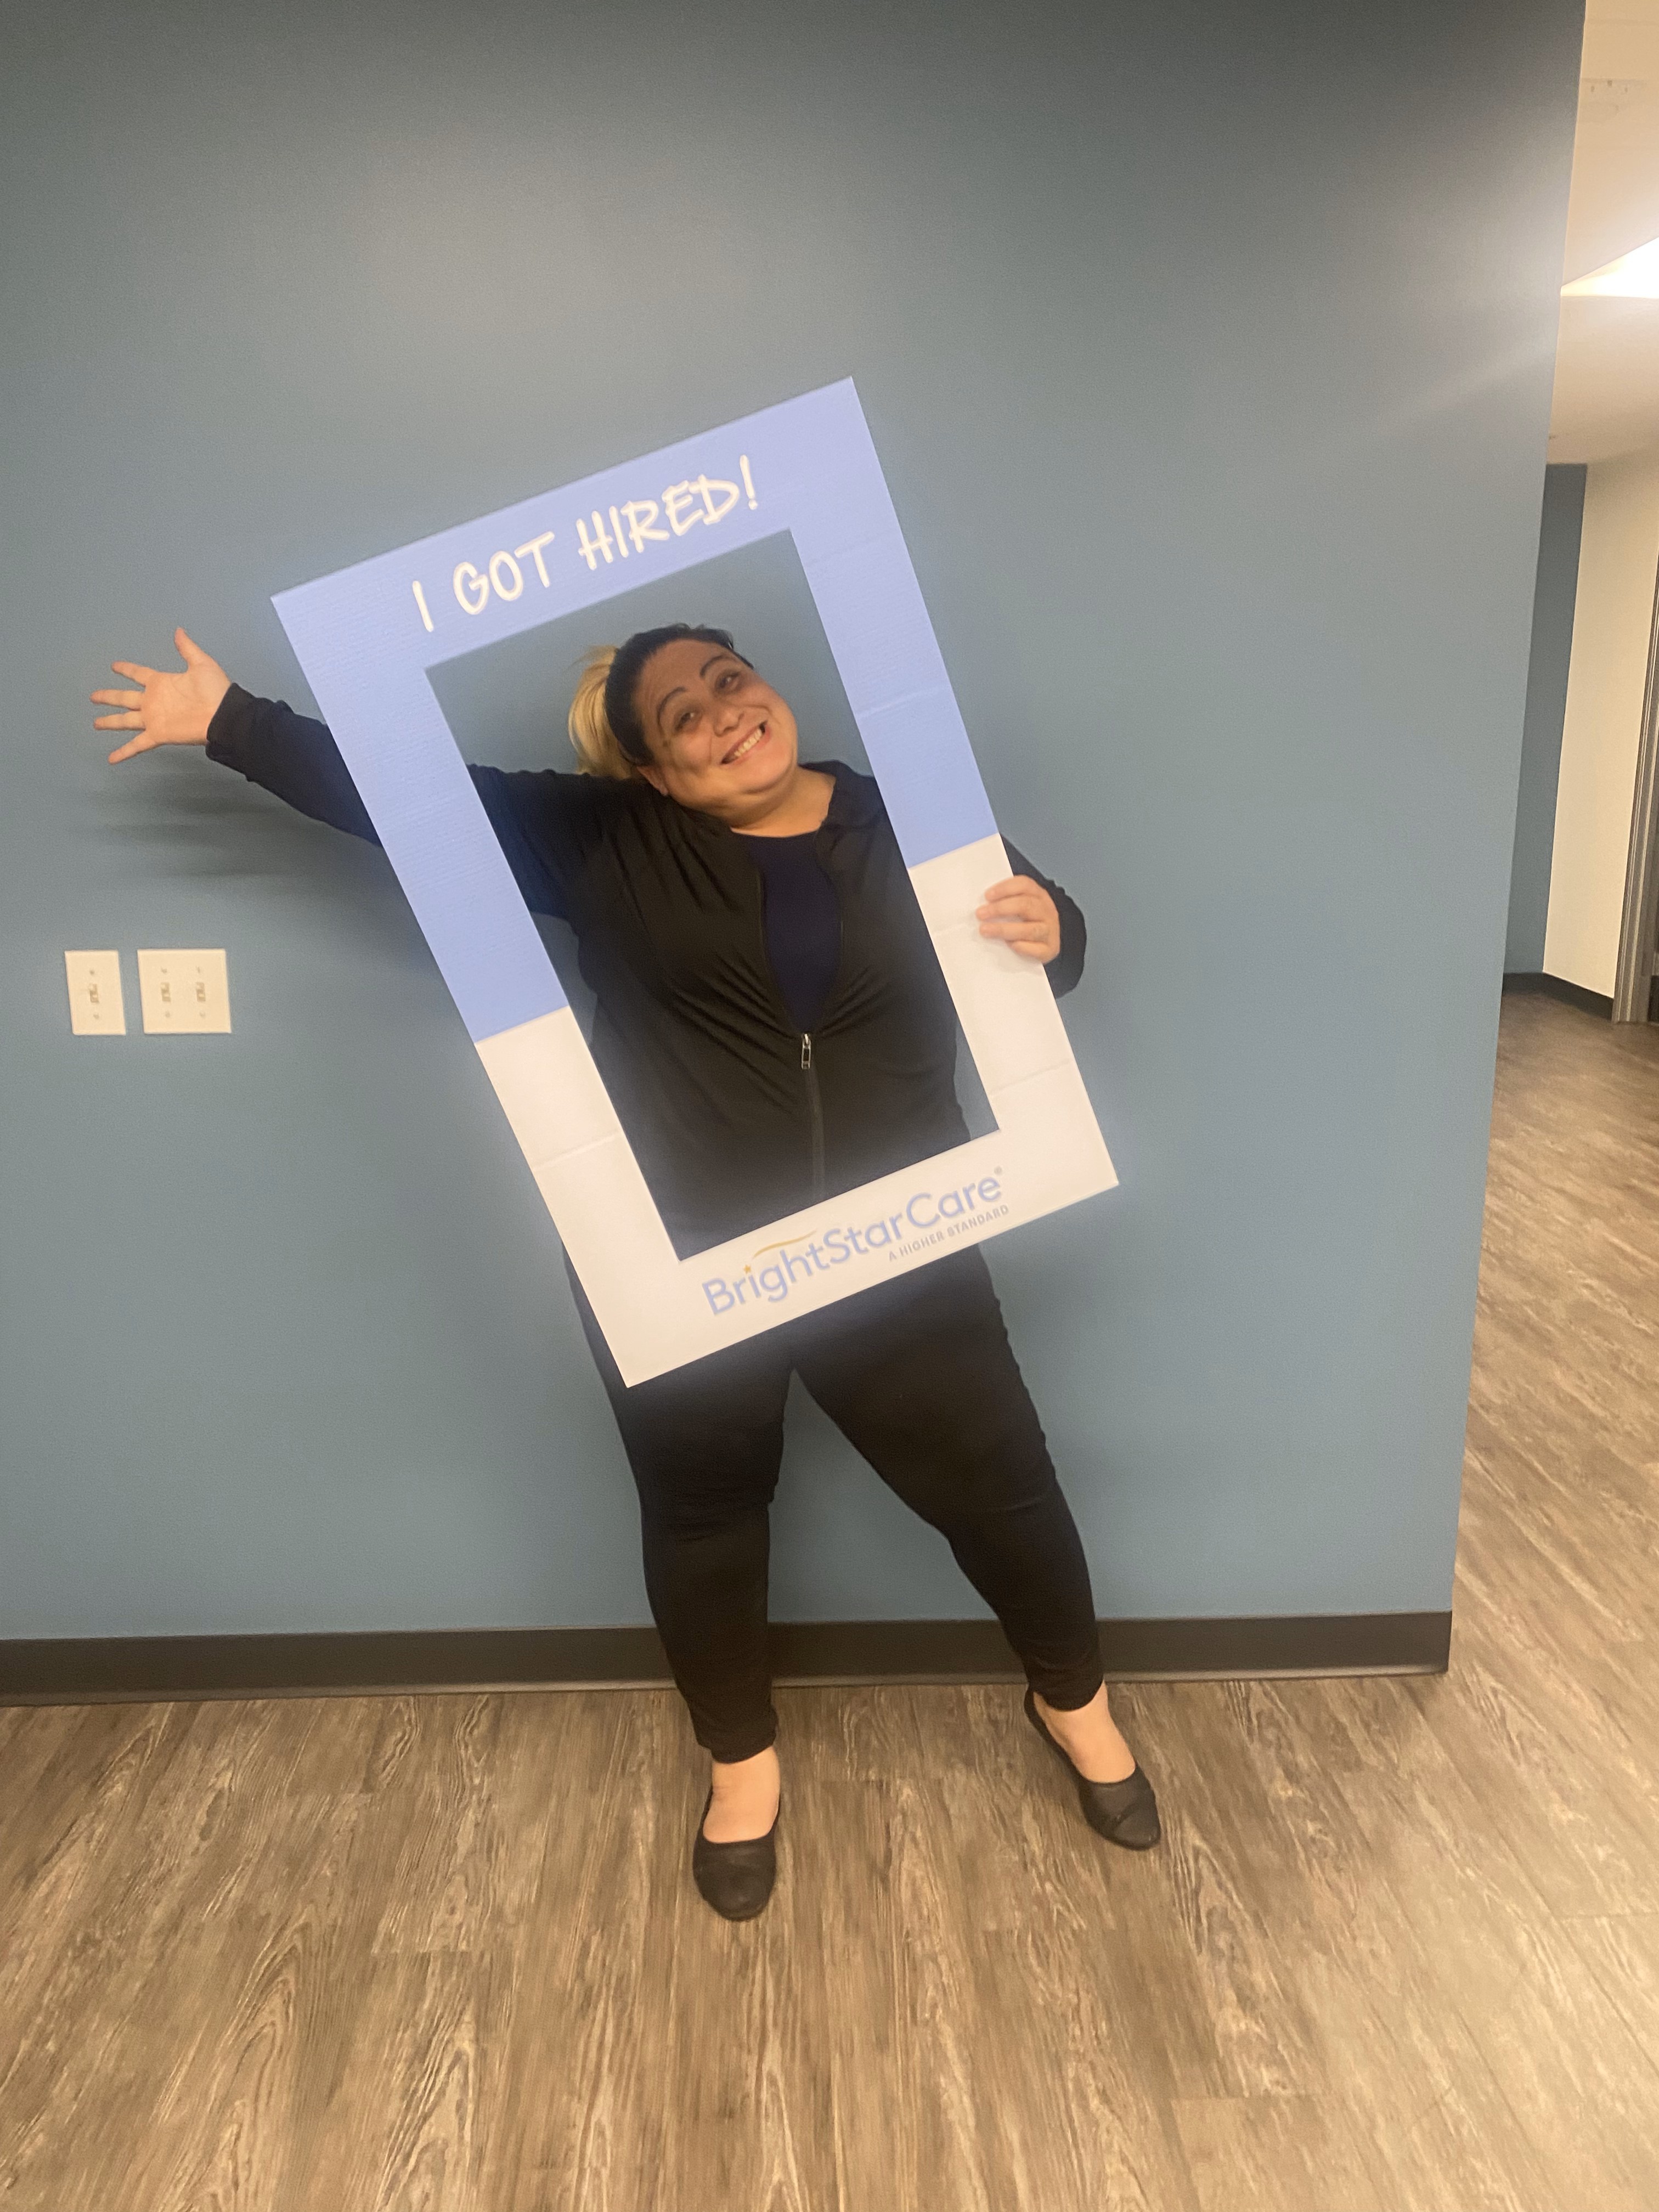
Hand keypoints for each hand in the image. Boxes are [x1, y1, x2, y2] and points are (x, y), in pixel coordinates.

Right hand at [93, 629, 230, 762]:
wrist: (224, 715)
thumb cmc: (215, 690)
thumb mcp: (201, 664)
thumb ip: (187, 648)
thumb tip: (178, 630)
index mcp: (161, 683)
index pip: (138, 674)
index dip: (126, 669)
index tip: (114, 666)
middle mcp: (153, 701)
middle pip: (124, 698)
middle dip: (109, 697)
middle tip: (93, 696)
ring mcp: (153, 718)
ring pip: (125, 720)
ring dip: (110, 722)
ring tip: (95, 723)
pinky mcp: (158, 734)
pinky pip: (137, 744)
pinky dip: (124, 752)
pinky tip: (111, 759)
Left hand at [977, 874, 1060, 962]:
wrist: (1047, 944)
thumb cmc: (1027, 923)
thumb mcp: (1020, 907)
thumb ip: (1005, 903)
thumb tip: (982, 906)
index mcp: (1039, 895)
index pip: (1024, 885)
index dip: (1005, 888)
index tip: (987, 896)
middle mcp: (1047, 911)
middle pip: (1025, 905)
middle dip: (1000, 909)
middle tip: (981, 914)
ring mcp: (1050, 931)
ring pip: (1029, 929)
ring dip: (1004, 929)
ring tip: (985, 930)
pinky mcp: (1050, 949)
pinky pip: (1035, 949)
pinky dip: (1020, 947)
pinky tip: (1007, 945)